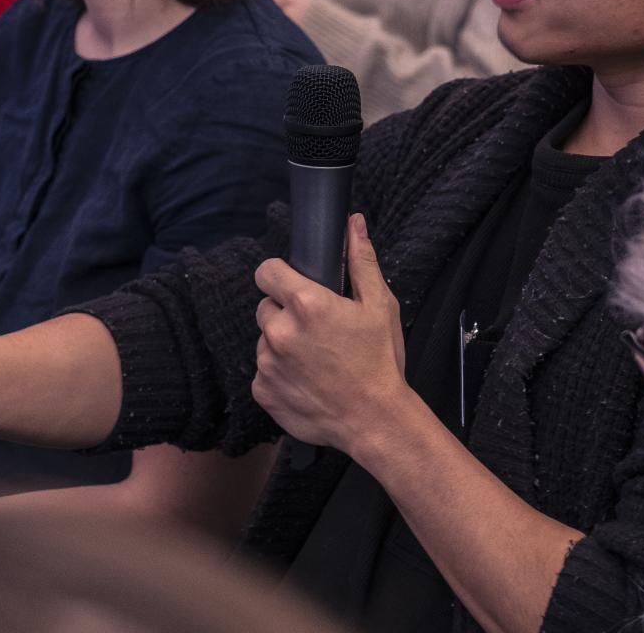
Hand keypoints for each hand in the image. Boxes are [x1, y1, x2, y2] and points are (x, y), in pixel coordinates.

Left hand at [251, 214, 410, 452]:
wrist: (376, 420)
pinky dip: (279, 375)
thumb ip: (361, 260)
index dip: (280, 276)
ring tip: (315, 360)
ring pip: (265, 340)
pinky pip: (263, 372)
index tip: (293, 285)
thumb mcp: (379, 305)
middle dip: (285, 313)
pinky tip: (307, 381)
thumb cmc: (380, 361)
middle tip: (316, 330)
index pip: (266, 271)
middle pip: (266, 307)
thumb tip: (354, 223)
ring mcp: (267, 363)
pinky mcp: (263, 391)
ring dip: (282, 345)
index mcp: (305, 303)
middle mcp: (279, 331)